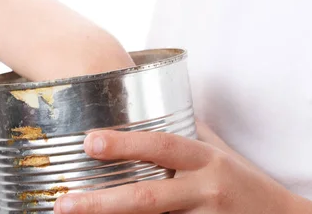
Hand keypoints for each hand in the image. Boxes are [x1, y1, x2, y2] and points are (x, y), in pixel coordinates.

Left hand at [54, 121, 311, 213]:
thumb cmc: (247, 182)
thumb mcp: (222, 152)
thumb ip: (192, 134)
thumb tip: (159, 109)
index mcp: (206, 159)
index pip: (161, 146)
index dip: (125, 143)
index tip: (89, 141)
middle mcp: (206, 189)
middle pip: (148, 198)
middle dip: (102, 202)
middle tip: (64, 202)